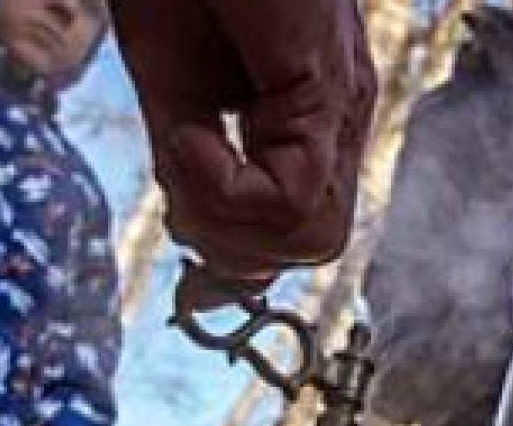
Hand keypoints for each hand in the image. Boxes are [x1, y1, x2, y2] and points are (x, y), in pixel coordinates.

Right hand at [113, 0, 378, 285]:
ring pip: (309, 234)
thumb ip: (192, 165)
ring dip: (225, 218)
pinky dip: (224, 186)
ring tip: (183, 150)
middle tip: (179, 184)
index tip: (185, 233)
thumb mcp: (175, 86)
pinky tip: (190, 136)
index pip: (300, 231)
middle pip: (312, 243)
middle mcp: (336, 115)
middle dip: (232, 244)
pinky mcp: (323, 83)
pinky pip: (290, 192)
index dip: (238, 256)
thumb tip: (202, 242)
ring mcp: (337, 99)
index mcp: (306, 117)